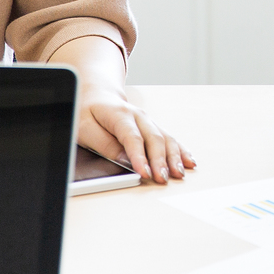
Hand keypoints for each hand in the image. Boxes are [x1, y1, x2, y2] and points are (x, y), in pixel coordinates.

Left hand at [77, 84, 195, 183]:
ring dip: (174, 157)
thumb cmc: (87, 112)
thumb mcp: (84, 127)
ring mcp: (148, 121)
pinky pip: (169, 138)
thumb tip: (124, 160)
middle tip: (162, 179)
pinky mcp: (152, 127)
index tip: (143, 173)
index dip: (139, 156)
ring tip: (178, 174)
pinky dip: (180, 150)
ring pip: (165, 138)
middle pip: (153, 139)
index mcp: (119, 114)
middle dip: (160, 160)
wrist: (96, 95)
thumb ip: (104, 144)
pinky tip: (188, 161)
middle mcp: (138, 116)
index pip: (132, 137)